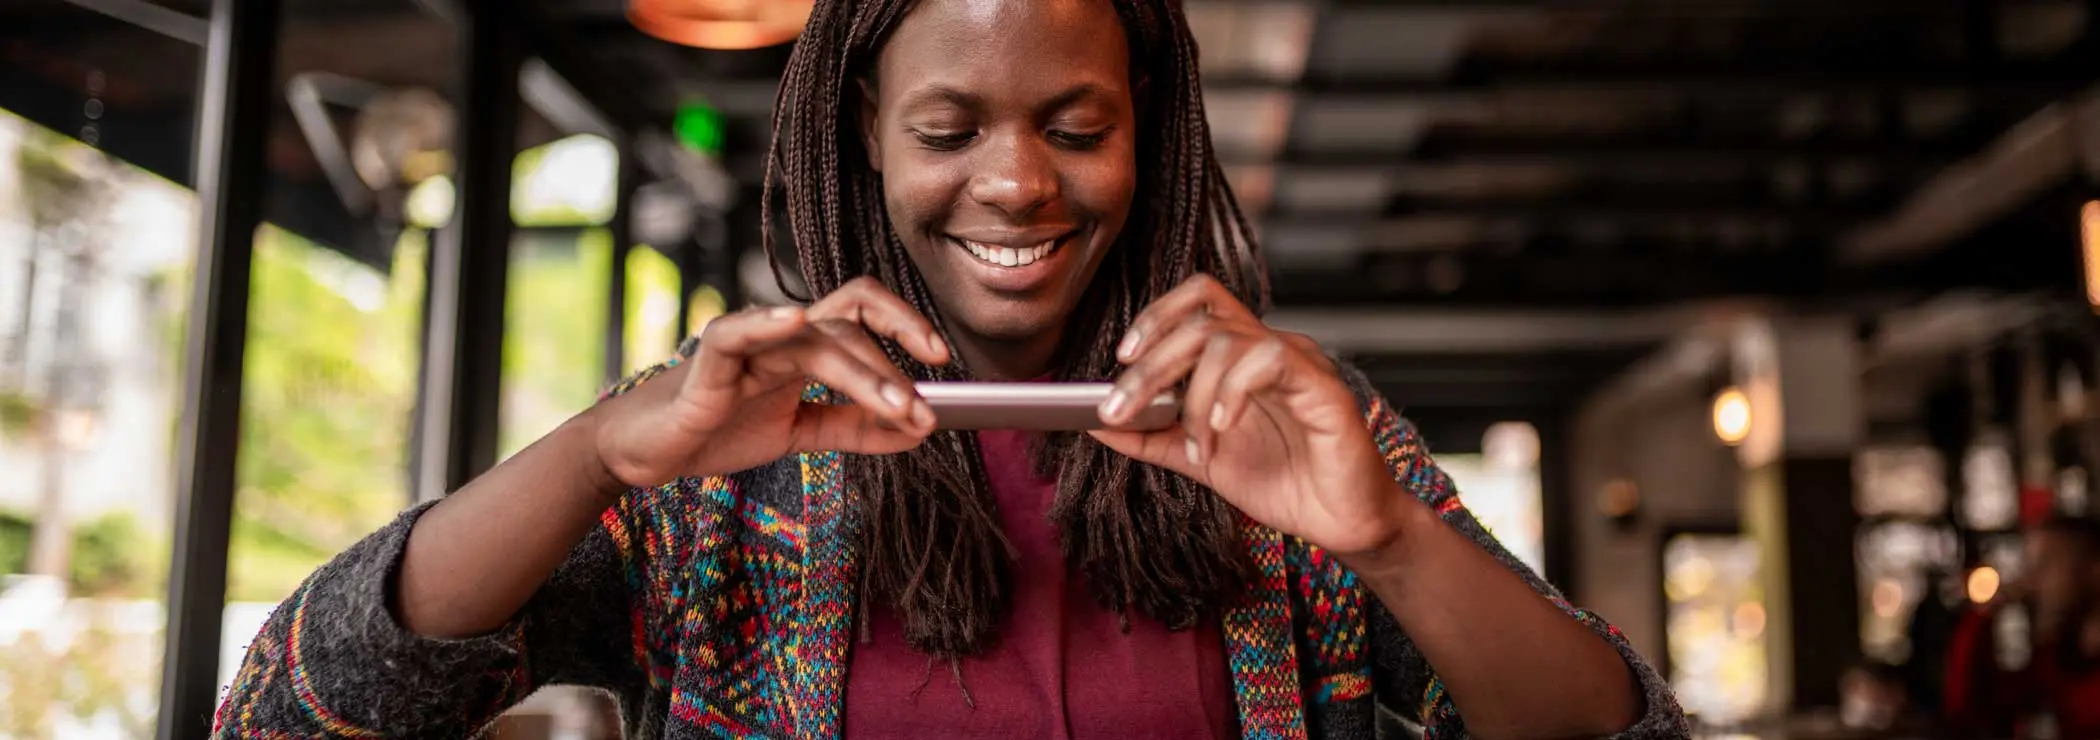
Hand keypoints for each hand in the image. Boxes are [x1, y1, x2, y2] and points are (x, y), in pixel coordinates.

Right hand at [591, 277, 948, 487]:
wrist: (651, 451)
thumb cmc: (720, 428)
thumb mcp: (801, 433)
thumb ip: (855, 428)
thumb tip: (917, 431)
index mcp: (805, 344)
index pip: (864, 314)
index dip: (906, 326)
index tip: (943, 359)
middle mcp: (781, 333)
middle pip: (851, 323)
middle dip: (896, 362)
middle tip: (927, 408)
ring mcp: (747, 342)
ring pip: (815, 338)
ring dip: (864, 372)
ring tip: (899, 406)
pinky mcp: (709, 362)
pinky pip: (740, 332)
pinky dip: (767, 322)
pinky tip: (797, 322)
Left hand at [1090, 275, 1411, 557]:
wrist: (1343, 524)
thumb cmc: (1287, 483)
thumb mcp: (1200, 460)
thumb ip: (1151, 438)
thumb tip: (1093, 420)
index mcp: (1241, 357)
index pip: (1197, 301)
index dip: (1155, 316)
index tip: (1121, 358)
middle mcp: (1269, 349)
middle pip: (1199, 319)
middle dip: (1149, 365)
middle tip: (1119, 408)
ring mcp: (1298, 363)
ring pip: (1226, 338)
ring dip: (1192, 395)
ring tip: (1197, 445)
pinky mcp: (1323, 386)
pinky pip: (1269, 359)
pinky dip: (1232, 392)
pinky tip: (1223, 428)